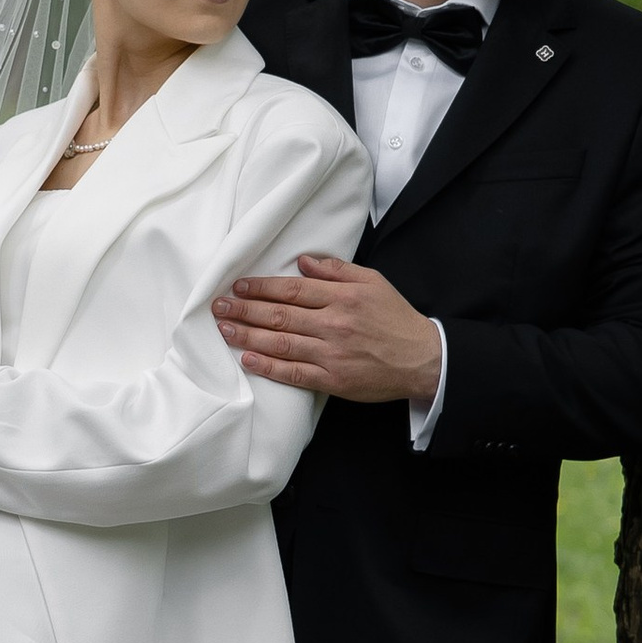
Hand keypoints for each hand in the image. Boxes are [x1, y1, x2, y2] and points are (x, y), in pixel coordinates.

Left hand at [213, 251, 442, 402]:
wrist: (423, 359)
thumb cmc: (396, 318)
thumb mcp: (373, 282)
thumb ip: (337, 270)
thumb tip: (304, 262)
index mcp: (342, 297)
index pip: (292, 289)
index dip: (261, 287)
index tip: (239, 285)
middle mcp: (334, 324)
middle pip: (280, 314)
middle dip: (245, 309)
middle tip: (218, 305)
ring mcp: (332, 353)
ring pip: (281, 342)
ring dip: (248, 334)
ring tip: (224, 327)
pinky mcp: (333, 379)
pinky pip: (294, 373)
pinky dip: (268, 366)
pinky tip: (247, 358)